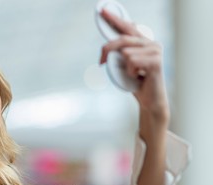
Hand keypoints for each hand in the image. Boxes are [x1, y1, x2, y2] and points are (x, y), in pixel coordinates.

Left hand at [99, 8, 169, 125]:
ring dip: (124, 68)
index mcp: (143, 42)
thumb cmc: (137, 83)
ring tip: (134, 75)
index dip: (115, 19)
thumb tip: (109, 44)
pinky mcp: (156, 61)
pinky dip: (131, 73)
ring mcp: (155, 50)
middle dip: (108, 49)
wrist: (149, 101)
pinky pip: (132, 62)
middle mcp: (151, 43)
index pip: (127, 27)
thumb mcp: (125, 65)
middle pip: (122, 39)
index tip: (103, 10)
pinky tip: (139, 77)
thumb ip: (120, 52)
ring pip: (126, 53)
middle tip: (100, 61)